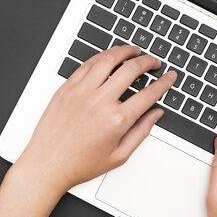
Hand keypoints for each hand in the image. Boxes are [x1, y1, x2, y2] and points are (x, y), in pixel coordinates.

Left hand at [15, 46, 176, 192]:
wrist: (47, 165)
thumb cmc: (79, 164)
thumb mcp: (118, 156)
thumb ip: (141, 132)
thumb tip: (156, 114)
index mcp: (116, 120)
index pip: (149, 93)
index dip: (164, 82)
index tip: (169, 77)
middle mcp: (100, 102)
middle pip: (132, 69)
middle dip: (149, 61)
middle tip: (154, 62)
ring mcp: (81, 92)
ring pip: (109, 59)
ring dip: (126, 51)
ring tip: (134, 51)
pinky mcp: (66, 88)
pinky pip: (87, 64)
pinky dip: (102, 56)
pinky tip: (109, 56)